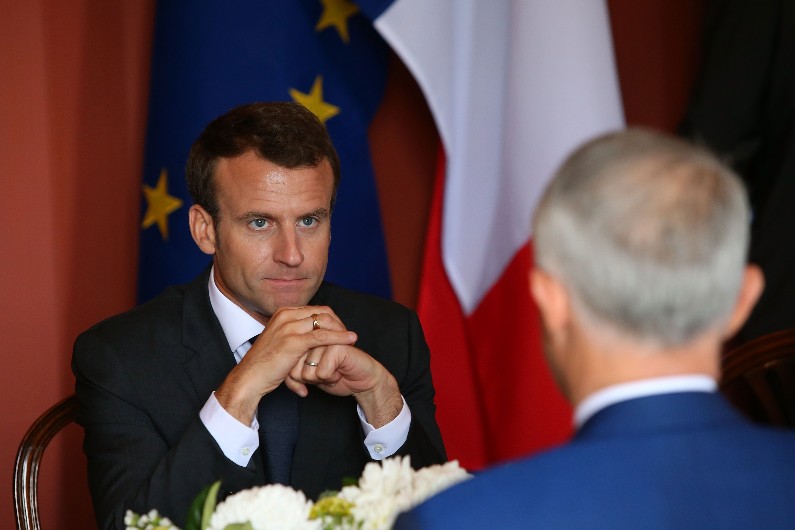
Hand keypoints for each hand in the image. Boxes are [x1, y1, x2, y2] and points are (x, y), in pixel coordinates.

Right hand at [215, 306, 355, 424]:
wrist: (250, 378)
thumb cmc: (264, 364)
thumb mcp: (279, 341)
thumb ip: (293, 333)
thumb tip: (309, 333)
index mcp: (282, 313)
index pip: (315, 309)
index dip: (331, 319)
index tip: (340, 330)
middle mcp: (286, 316)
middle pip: (322, 312)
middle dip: (338, 323)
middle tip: (348, 335)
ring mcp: (289, 327)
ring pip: (324, 322)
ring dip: (341, 330)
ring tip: (353, 338)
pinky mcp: (294, 342)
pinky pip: (323, 336)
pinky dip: (340, 338)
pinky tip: (351, 341)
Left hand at [291, 343, 403, 427]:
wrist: (361, 380)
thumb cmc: (334, 376)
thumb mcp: (308, 376)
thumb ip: (293, 370)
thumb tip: (284, 373)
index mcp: (304, 337)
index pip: (286, 361)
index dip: (295, 377)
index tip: (310, 379)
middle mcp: (313, 334)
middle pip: (294, 365)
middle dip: (307, 378)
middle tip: (323, 375)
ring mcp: (325, 338)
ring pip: (306, 369)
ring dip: (319, 378)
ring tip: (331, 373)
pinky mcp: (337, 346)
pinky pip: (322, 372)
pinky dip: (330, 378)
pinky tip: (339, 373)